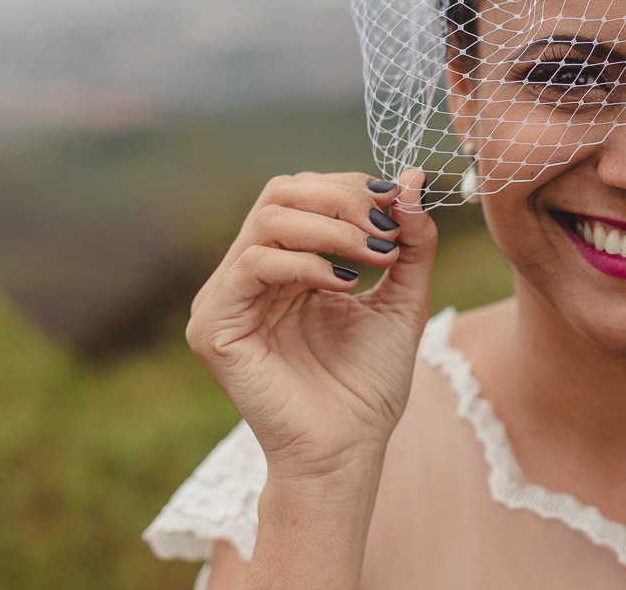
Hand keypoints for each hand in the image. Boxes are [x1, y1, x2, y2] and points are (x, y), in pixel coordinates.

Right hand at [185, 169, 436, 478]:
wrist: (350, 448)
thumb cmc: (372, 382)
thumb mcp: (405, 297)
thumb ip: (411, 240)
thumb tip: (412, 176)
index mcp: (288, 263)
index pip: (306, 192)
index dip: (353, 187)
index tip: (401, 206)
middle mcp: (250, 274)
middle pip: (281, 193)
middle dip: (343, 199)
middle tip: (385, 228)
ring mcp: (226, 298)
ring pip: (267, 221)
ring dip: (332, 228)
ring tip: (375, 255)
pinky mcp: (212, 327)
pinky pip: (252, 265)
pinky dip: (304, 264)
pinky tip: (343, 285)